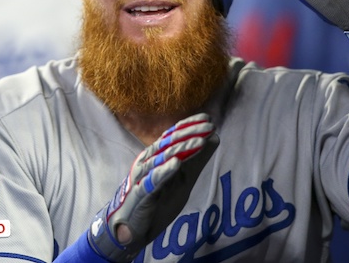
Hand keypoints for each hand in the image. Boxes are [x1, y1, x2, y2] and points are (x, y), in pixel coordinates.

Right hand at [88, 113, 218, 261]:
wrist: (133, 230)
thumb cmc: (157, 201)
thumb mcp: (184, 179)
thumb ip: (197, 160)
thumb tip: (215, 138)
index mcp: (156, 156)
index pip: (173, 135)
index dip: (189, 125)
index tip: (208, 118)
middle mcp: (147, 161)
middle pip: (169, 143)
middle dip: (190, 133)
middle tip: (209, 126)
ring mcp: (142, 177)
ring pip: (162, 158)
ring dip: (182, 149)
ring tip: (200, 142)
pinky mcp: (140, 194)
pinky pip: (152, 180)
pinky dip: (164, 171)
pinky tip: (176, 163)